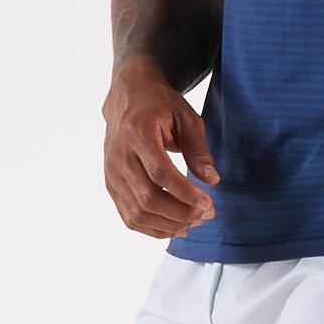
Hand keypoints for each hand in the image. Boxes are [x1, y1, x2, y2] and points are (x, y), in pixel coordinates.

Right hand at [102, 53, 219, 237]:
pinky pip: (129, 216)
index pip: (160, 173)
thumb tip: (212, 180)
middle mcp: (118, 154)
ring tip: (194, 222)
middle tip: (207, 214)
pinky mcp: (111, 184)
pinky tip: (175, 226)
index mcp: (137, 132)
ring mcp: (111, 172)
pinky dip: (153, 227)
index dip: (185, 193)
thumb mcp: (186, 118)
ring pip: (137, 213)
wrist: (128, 96)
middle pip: (147, 198)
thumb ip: (198, 150)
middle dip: (180, 213)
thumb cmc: (160, 105)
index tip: (208, 203)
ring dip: (168, 224)